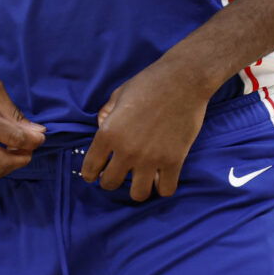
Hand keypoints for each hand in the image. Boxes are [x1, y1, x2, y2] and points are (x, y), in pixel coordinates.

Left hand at [79, 61, 208, 200]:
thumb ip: (106, 114)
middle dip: (111, 181)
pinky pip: (165, 190)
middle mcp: (127, 150)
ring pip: (137, 194)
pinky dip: (161, 187)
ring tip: (140, 179)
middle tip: (118, 174)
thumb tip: (101, 127)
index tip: (94, 175)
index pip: (90, 167)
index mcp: (109, 133)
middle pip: (110, 184)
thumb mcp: (117, 95)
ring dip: (136, 188)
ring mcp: (151, 158)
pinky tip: (160, 177)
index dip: (90, 174)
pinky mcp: (174, 161)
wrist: (183, 80)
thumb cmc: (148, 83)